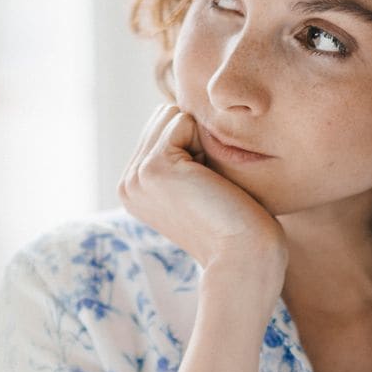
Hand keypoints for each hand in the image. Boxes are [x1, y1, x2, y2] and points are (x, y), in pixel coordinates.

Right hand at [117, 103, 286, 281]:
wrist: (243, 256)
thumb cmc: (236, 223)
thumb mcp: (198, 186)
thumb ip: (183, 155)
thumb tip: (185, 116)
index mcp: (134, 188)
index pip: (162, 129)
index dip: (194, 147)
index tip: (205, 190)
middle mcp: (128, 183)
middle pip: (164, 117)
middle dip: (195, 139)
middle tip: (209, 186)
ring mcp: (136, 176)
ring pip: (173, 116)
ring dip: (201, 141)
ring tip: (209, 184)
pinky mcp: (153, 168)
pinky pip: (184, 121)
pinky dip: (205, 144)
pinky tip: (210, 182)